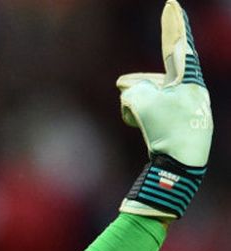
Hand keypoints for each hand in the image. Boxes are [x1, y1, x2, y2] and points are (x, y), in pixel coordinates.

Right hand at [118, 0, 212, 218]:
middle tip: (121, 87)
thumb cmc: (165, 132)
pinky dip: (143, 116)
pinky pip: (155, 111)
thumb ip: (133, 88)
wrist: (177, 171)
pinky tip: (139, 127)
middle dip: (138, 84)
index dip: (173, 24)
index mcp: (190, 81)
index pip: (179, 45)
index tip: (172, 5)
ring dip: (138, 104)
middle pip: (156, 76)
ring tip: (136, 121)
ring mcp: (186, 109)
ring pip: (152, 96)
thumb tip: (130, 91)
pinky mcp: (179, 125)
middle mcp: (191, 92)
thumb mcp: (142, 101)